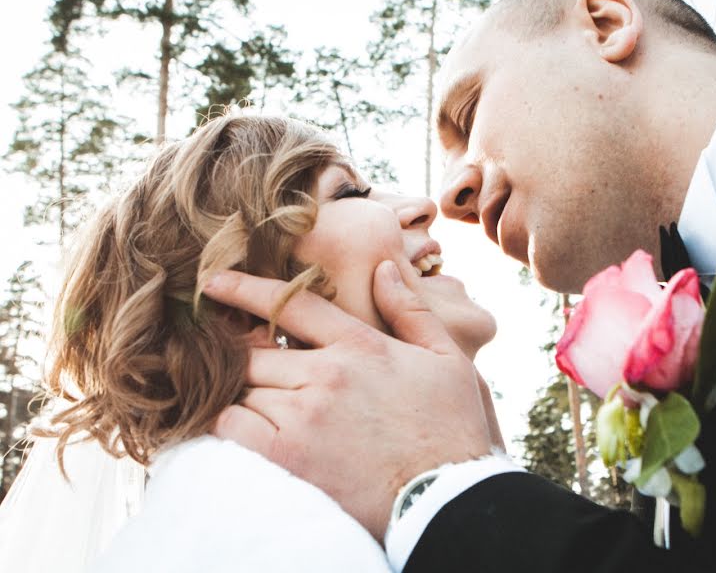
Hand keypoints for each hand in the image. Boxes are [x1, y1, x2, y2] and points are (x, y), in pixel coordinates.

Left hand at [204, 261, 493, 540]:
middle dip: (243, 354)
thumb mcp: (446, 358)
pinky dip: (231, 422)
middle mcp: (327, 373)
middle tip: (243, 365)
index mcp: (361, 345)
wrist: (445, 496)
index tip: (215, 282)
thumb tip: (383, 269)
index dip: (247, 289)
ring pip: (242, 386)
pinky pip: (232, 424)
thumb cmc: (451, 427)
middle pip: (255, 350)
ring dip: (243, 391)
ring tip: (256, 402)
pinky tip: (248, 427)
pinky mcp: (288, 455)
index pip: (292, 304)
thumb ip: (410, 310)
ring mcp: (304, 414)